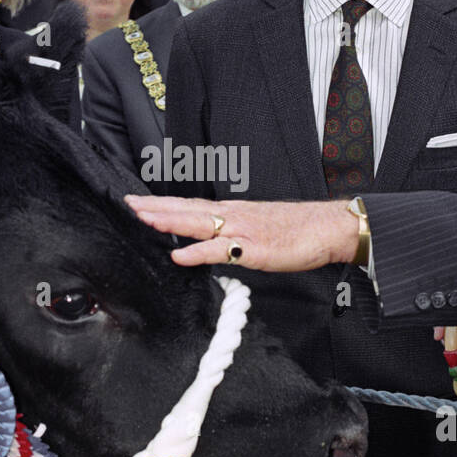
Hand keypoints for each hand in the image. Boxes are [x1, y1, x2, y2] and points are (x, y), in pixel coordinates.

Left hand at [124, 195, 360, 270]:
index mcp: (232, 212)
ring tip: (143, 219)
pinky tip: (179, 255)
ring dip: (169, 221)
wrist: (328, 227)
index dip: (163, 205)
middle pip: (187, 210)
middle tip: (128, 203)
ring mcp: (242, 231)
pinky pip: (221, 251)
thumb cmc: (297, 229)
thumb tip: (212, 244)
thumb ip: (232, 235)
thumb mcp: (257, 230)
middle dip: (156, 207)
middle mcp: (233, 216)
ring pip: (198, 224)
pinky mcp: (254, 249)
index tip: (138, 202)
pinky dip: (198, 253)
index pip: (191, 206)